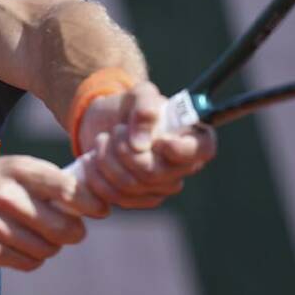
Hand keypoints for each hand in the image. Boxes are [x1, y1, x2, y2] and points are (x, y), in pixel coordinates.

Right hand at [0, 156, 107, 270]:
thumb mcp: (15, 169)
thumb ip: (50, 181)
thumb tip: (91, 200)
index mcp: (18, 170)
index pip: (66, 189)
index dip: (90, 203)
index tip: (101, 210)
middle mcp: (6, 196)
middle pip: (62, 227)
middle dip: (74, 232)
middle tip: (73, 231)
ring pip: (47, 249)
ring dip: (52, 246)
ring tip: (42, 235)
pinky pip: (29, 262)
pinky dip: (33, 258)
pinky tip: (23, 245)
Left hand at [76, 82, 216, 208]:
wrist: (104, 124)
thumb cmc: (129, 107)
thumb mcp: (138, 94)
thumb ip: (145, 107)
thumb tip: (141, 144)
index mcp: (191, 137)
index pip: (202, 150)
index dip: (182, 150)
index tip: (159, 140)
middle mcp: (182, 167)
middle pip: (155, 173)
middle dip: (123, 150)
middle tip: (114, 132)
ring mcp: (161, 187)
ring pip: (131, 186)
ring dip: (106, 160)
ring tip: (102, 141)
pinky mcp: (138, 200)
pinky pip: (116, 198)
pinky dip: (97, 178)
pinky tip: (92, 161)